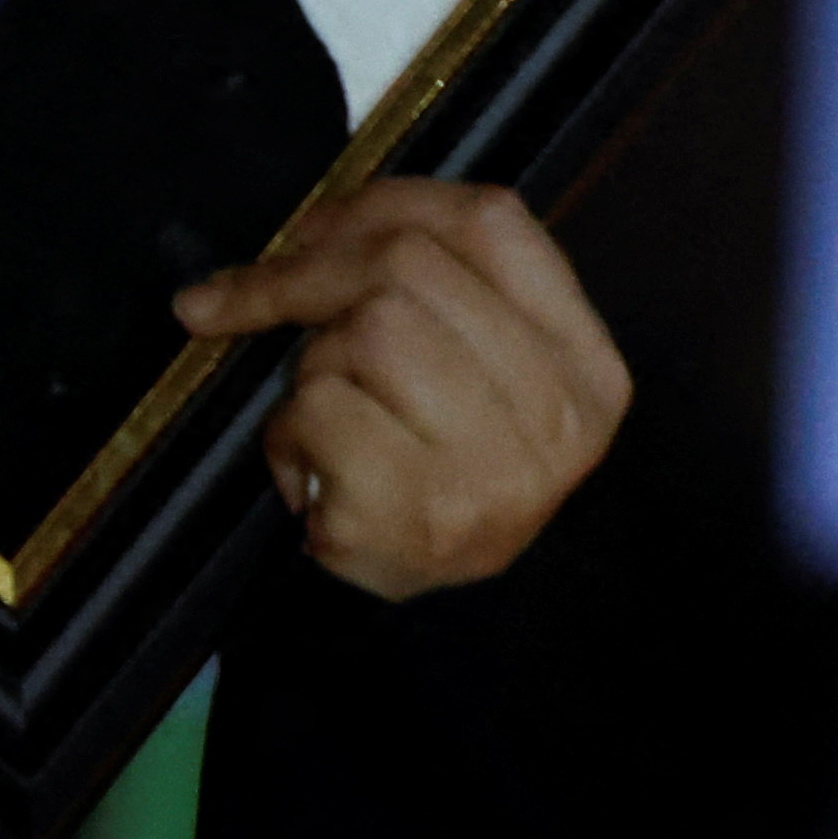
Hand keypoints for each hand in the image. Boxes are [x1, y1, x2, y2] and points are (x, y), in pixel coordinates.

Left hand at [171, 181, 626, 601]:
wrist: (439, 638)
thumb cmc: (436, 483)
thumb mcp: (473, 382)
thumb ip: (440, 292)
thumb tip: (319, 221)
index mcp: (587, 369)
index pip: (490, 224)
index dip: (385, 201)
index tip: (312, 224)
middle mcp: (557, 420)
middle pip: (410, 268)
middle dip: (311, 273)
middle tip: (250, 298)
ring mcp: (491, 473)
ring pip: (365, 332)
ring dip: (310, 363)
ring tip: (322, 417)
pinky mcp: (415, 516)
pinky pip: (317, 410)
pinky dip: (285, 432)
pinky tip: (309, 474)